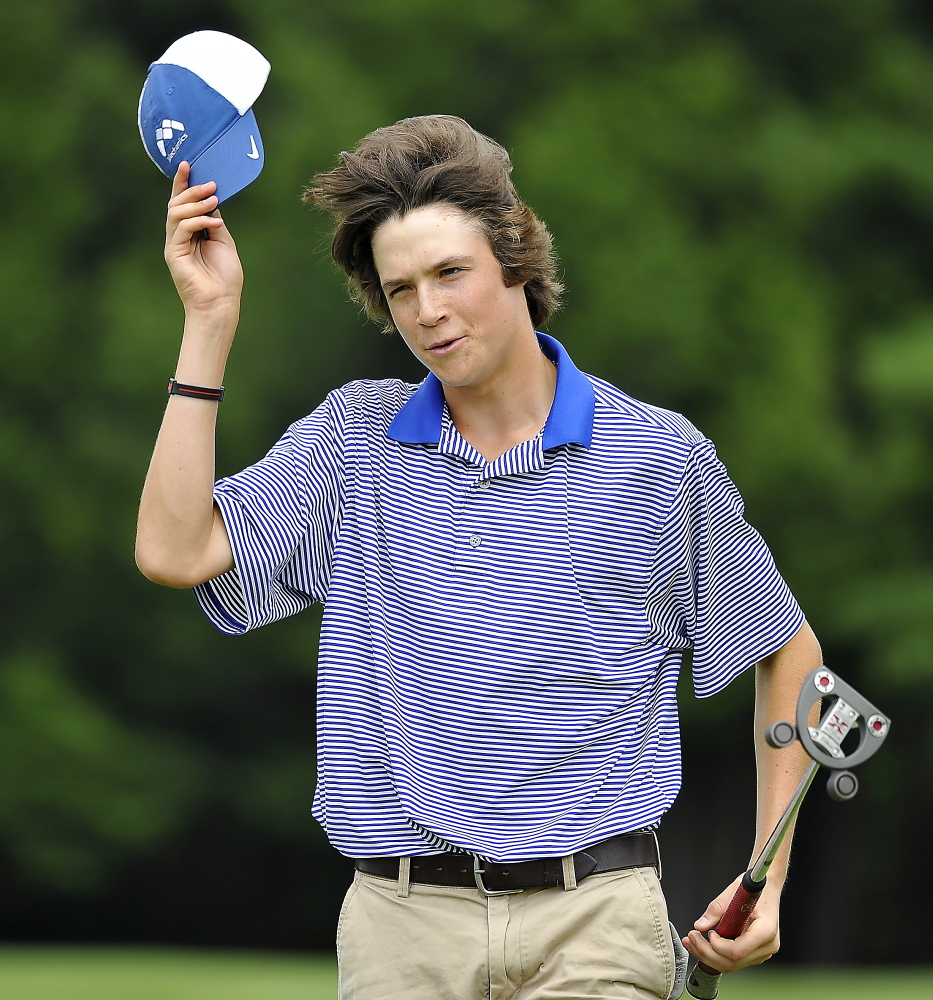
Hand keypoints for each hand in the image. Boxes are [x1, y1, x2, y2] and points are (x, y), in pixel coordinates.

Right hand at [164, 161, 243, 320]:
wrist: (221, 303)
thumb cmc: (225, 277)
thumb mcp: (224, 242)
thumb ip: (214, 221)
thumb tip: (211, 200)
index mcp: (191, 233)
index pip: (183, 203)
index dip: (183, 184)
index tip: (188, 165)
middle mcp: (179, 236)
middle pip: (176, 204)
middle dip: (192, 190)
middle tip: (211, 185)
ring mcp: (174, 244)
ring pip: (176, 212)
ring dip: (196, 203)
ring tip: (213, 200)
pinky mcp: (173, 253)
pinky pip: (182, 228)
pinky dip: (199, 221)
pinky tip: (215, 223)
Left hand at [682, 874, 780, 973]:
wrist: (768, 888)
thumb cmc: (754, 888)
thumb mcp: (733, 893)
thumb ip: (715, 910)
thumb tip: (700, 925)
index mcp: (766, 930)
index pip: (737, 951)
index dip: (717, 946)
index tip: (708, 933)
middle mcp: (767, 946)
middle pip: (732, 962)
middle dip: (707, 953)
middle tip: (691, 938)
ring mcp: (762, 952)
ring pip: (731, 965)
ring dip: (708, 955)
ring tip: (692, 941)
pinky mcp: (755, 953)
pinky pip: (734, 960)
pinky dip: (716, 954)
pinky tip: (702, 944)